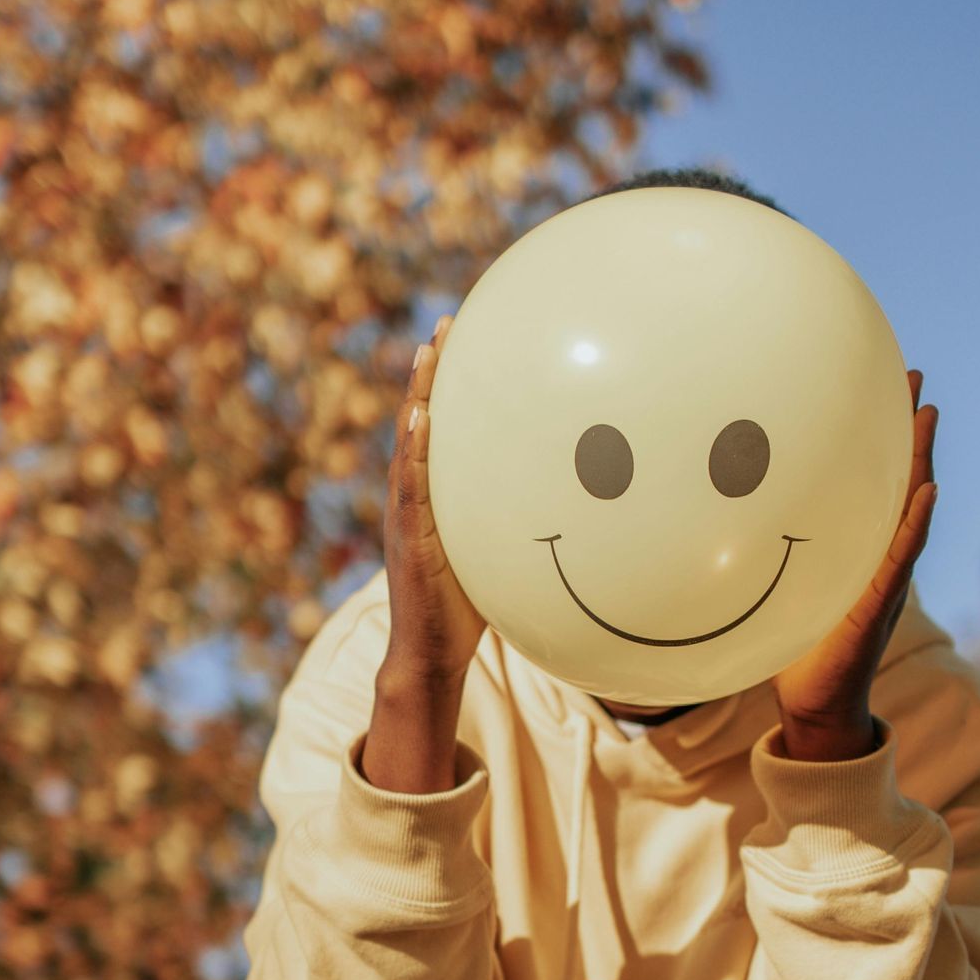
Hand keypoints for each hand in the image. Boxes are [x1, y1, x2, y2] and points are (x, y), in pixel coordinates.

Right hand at [379, 313, 489, 690]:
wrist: (432, 654)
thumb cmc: (469, 610)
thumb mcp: (499, 557)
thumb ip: (519, 526)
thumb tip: (571, 508)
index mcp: (435, 501)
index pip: (441, 434)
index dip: (448, 390)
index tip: (463, 344)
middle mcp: (416, 500)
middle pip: (421, 424)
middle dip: (431, 374)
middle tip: (447, 325)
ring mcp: (408, 516)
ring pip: (410, 445)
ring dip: (417, 398)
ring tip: (428, 354)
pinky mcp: (409, 538)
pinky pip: (412, 486)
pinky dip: (414, 449)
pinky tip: (422, 416)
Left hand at [770, 366, 937, 760]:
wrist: (813, 705)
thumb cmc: (792, 646)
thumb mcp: (775, 585)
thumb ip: (764, 548)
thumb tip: (712, 512)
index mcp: (853, 547)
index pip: (869, 480)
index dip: (876, 435)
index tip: (879, 383)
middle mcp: (875, 556)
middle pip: (898, 480)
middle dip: (907, 428)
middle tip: (914, 374)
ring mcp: (883, 579)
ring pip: (909, 510)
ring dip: (921, 462)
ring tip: (928, 414)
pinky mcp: (878, 608)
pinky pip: (900, 561)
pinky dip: (916, 527)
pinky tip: (929, 493)